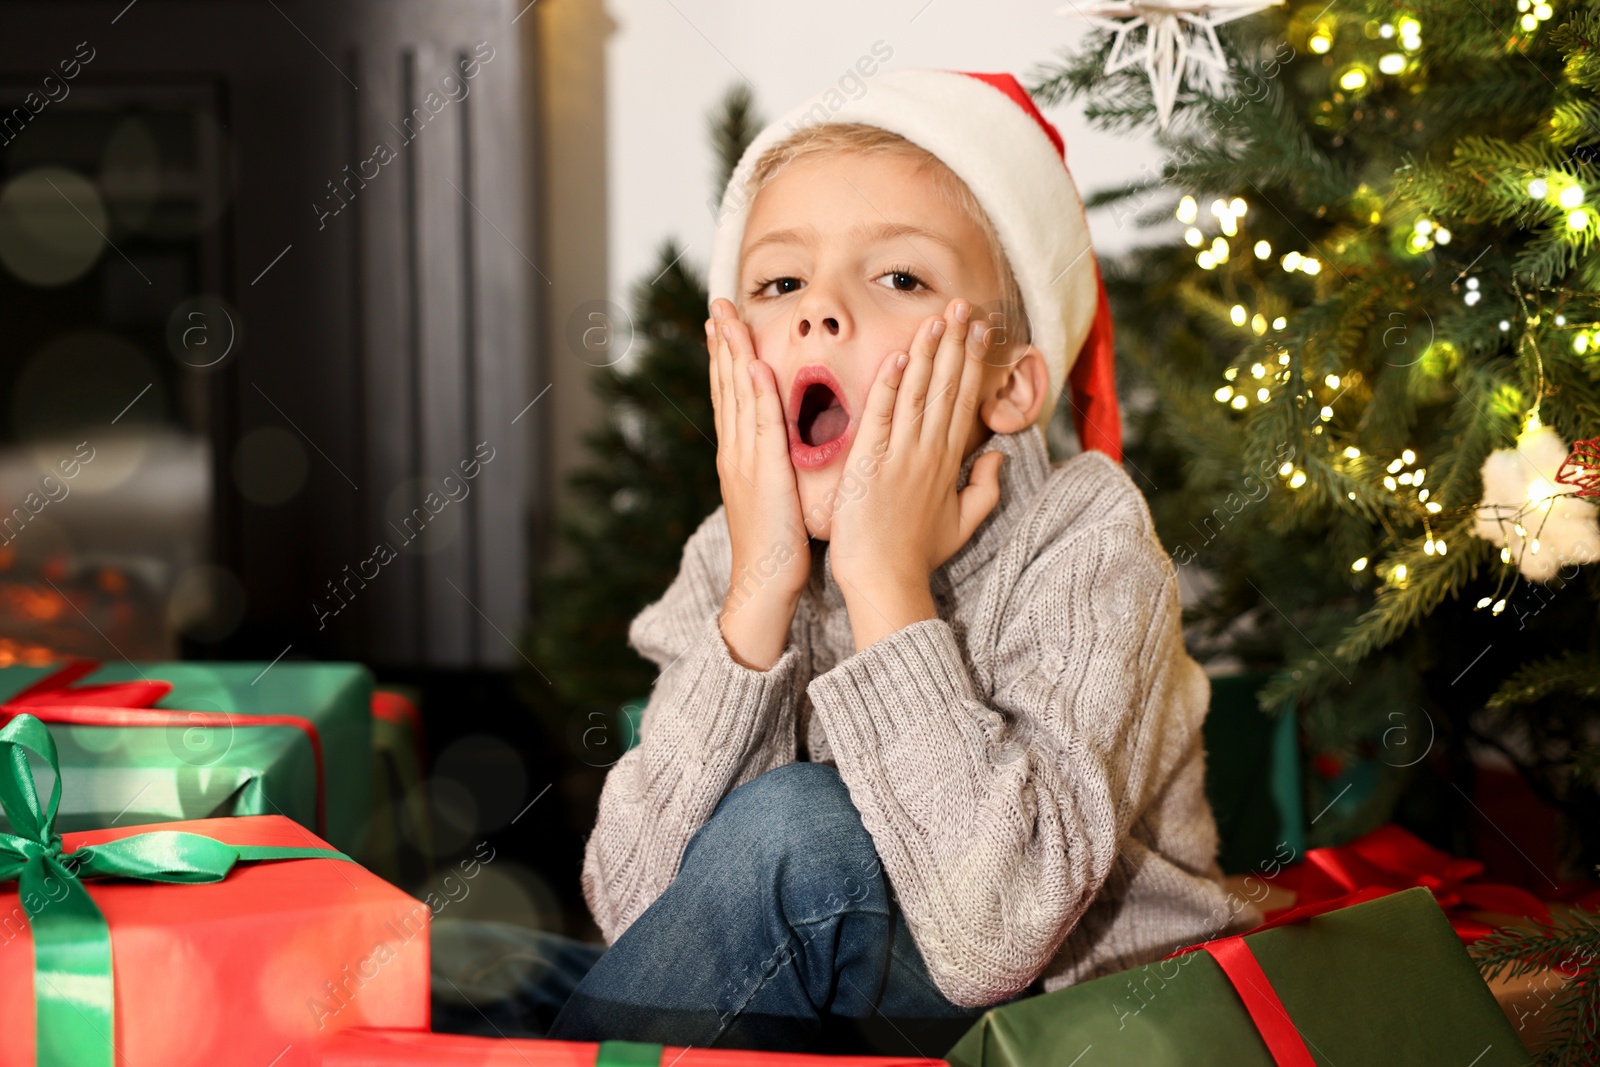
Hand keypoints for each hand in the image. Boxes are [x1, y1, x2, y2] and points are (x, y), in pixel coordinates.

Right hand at [706, 298, 810, 668]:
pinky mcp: (761, 474)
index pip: (732, 396)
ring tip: (726, 320)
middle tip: (717, 304)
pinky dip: (754, 395)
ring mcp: (744, 461)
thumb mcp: (777, 494)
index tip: (724, 324)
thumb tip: (787, 441)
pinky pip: (760, 427)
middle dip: (722, 344)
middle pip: (726, 387)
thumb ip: (777, 462)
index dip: (727, 357)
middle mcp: (736, 452)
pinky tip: (753, 367)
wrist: (764, 583)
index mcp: (740, 456)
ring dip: (731, 356)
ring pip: (737, 398)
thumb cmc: (779, 546)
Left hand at [827, 297, 1004, 612]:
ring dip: (929, 353)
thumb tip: (998, 455)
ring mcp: (901, 456)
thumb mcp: (963, 523)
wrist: (885, 580)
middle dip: (957, 344)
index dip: (973, 362)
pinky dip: (891, 386)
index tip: (981, 330)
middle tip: (965, 306)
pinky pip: (882, 417)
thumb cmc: (917, 555)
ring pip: (919, 394)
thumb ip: (985, 488)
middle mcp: (929, 453)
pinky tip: (899, 356)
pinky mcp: (871, 464)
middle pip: (948, 388)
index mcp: (949, 463)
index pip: (964, 401)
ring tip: (939, 317)